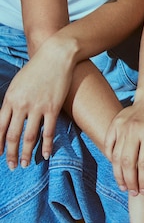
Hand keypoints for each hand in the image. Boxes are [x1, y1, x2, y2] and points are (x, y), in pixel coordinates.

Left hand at [0, 39, 73, 167]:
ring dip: (26, 153)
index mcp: (10, 99)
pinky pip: (48, 131)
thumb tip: (8, 118)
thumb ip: (12, 101)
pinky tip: (45, 154)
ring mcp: (38, 106)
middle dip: (10, 153)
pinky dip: (46, 145)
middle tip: (11, 166)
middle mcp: (21, 104)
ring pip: (29, 136)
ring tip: (25, 164)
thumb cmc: (37, 68)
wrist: (56, 56)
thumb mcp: (18, 84)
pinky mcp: (53, 107)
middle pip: (12, 135)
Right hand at [104, 91, 143, 195]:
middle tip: (133, 192)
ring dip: (119, 175)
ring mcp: (122, 126)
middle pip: (128, 162)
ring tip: (124, 186)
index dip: (143, 180)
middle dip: (130, 181)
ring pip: (116, 157)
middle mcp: (135, 129)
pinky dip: (111, 160)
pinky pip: (109, 146)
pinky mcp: (114, 124)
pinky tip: (117, 169)